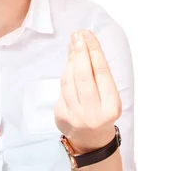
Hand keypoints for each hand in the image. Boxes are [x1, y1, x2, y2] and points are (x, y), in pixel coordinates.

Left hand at [54, 30, 121, 153]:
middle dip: (80, 52)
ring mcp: (76, 116)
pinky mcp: (62, 116)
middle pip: (84, 76)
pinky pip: (62, 89)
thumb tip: (84, 43)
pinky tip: (69, 64)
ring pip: (69, 81)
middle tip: (77, 35)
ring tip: (73, 45)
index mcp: (111, 106)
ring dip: (70, 60)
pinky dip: (66, 74)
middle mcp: (94, 112)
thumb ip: (97, 72)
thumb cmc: (102, 110)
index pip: (102, 72)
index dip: (94, 50)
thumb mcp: (108, 95)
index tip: (88, 35)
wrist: (92, 139)